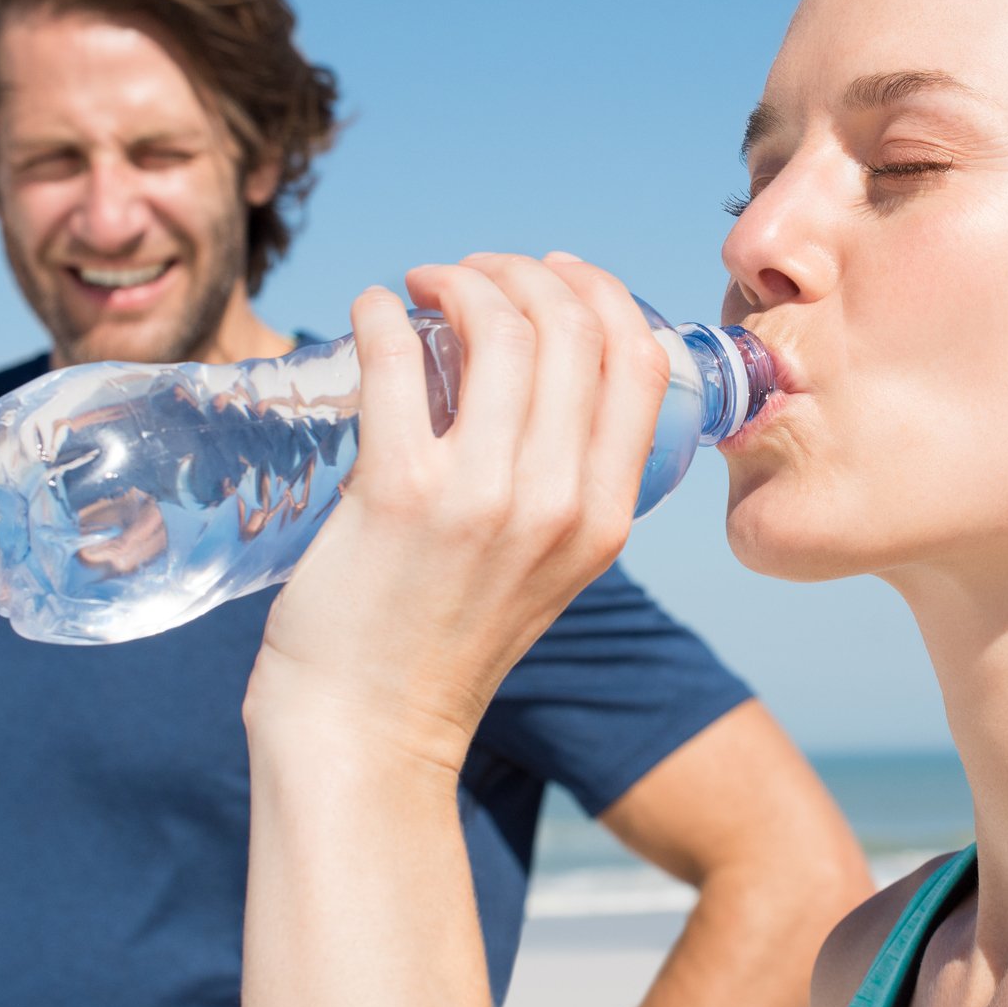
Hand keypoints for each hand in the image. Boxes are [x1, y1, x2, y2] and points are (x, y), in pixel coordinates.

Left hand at [246, 252, 670, 772]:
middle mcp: (559, 503)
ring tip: (423, 285)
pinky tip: (370, 309)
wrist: (369, 734)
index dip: (601, 295)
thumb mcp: (546, 570)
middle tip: (471, 273)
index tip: (555, 273)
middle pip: (571, 329)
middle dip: (521, 273)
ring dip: (458, 281)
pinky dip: (382, 315)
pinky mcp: (398, 495)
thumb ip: (560, 488)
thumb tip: (529, 377)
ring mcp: (481, 498)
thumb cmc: (440, 643)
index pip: (639, 363)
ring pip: (500, 331)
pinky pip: (399, 363)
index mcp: (606, 517)